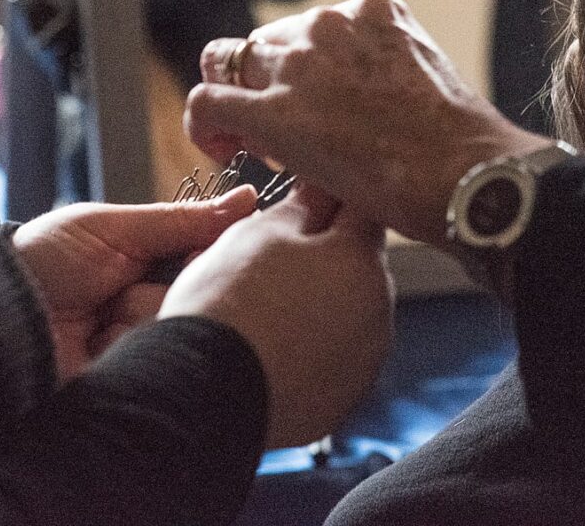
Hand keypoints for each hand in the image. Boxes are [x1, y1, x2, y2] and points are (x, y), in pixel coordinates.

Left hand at [12, 188, 255, 379]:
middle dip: (173, 284)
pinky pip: (164, 361)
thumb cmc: (40, 262)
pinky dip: (133, 347)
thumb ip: (182, 219)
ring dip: (143, 316)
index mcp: (156, 266)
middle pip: (207, 292)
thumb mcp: (112, 228)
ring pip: (185, 325)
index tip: (209, 246)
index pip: (215, 257)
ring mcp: (146, 345)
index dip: (214, 251)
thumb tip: (249, 197)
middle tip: (127, 285)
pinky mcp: (135, 381)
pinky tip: (102, 343)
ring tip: (101, 319)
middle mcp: (158, 306)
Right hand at [159, 188, 393, 447]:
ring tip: (266, 311)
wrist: (204, 395)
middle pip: (360, 265)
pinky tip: (274, 349)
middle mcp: (380, 308)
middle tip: (273, 263)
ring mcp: (367, 358)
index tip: (308, 200)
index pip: (363, 210)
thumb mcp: (260, 233)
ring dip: (322, 304)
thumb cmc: (228, 303)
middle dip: (327, 257)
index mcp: (363, 259)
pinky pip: (336, 358)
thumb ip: (302, 205)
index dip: (333, 200)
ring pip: (350, 313)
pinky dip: (314, 349)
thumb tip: (323, 187)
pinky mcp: (346, 398)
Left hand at [185, 0, 546, 243]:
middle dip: (271, 83)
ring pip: (231, 64)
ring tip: (251, 142)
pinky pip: (208, 103)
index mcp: (375, 10)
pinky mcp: (273, 112)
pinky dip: (205, 126)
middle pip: (270, 43)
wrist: (466, 173)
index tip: (319, 105)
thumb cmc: (460, 144)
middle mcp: (332, 24)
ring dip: (239, 100)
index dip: (306, 70)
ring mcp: (300, 64)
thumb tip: (351, 110)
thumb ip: (383, 74)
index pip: (313, 28)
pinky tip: (221, 151)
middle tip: (289, 133)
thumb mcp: (426, 78)